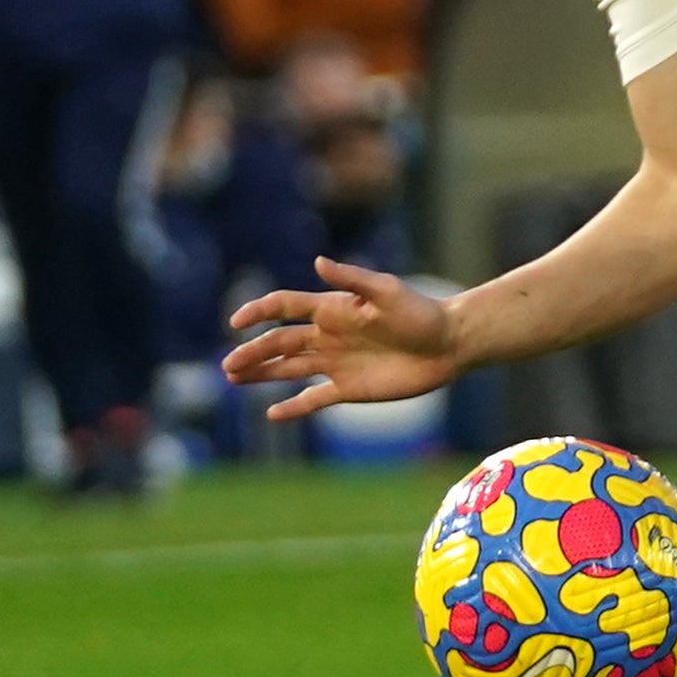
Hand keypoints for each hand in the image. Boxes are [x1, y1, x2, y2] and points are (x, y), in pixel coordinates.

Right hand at [222, 259, 463, 417]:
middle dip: (252, 352)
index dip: (259, 312)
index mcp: (333, 309)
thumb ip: (352, 279)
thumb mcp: (387, 292)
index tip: (237, 322)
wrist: (448, 344)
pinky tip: (272, 414)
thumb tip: (318, 262)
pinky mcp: (348, 389)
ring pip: (288, 369)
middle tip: (227, 366)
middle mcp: (328, 335)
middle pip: (280, 342)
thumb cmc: (421, 313)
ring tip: (233, 379)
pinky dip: (293, 407)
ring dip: (261, 374)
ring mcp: (336, 363)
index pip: (286, 307)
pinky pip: (313, 399)